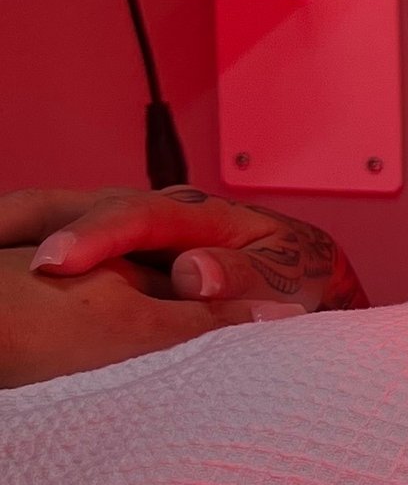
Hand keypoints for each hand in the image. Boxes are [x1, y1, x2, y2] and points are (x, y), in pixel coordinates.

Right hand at [0, 186, 367, 317]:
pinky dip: (34, 247)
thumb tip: (195, 274)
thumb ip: (244, 275)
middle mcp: (156, 213)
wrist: (301, 275)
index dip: (93, 237)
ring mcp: (134, 231)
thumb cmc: (295, 276)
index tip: (55, 262)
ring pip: (64, 219)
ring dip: (20, 231)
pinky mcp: (122, 252)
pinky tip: (8, 260)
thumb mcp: (285, 276)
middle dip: (31, 226)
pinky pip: (70, 242)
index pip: (135, 215)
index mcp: (196, 214)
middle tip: (0, 257)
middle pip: (79, 208)